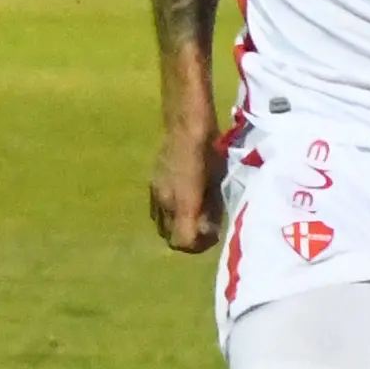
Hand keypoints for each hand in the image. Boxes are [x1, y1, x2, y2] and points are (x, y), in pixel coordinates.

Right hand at [150, 125, 225, 254]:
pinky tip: (182, 203)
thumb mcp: (217, 183)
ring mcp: (155, 194)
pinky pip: (157, 212)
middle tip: (205, 229)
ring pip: (162, 227)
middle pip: (171, 239)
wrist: (186, 122)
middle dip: (189, 240)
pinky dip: (169, 216)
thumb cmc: (210, 150)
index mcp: (183, 202)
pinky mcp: (151, 185)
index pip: (183, 242)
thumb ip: (211, 211)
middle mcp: (164, 203)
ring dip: (177, 229)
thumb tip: (210, 232)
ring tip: (194, 217)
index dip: (199, 246)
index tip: (212, 236)